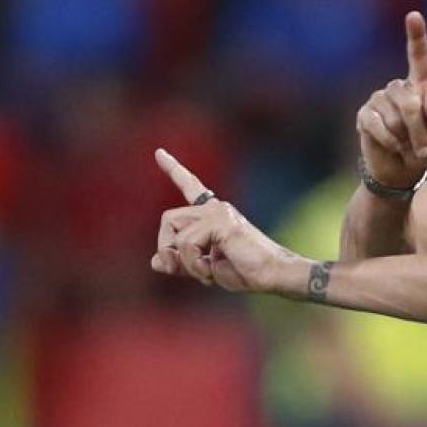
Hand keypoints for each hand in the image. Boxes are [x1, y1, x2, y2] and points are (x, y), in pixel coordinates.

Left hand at [151, 148, 294, 292]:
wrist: (272, 274)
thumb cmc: (245, 271)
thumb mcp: (204, 267)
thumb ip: (180, 261)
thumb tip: (155, 261)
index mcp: (214, 215)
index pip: (190, 186)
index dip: (173, 169)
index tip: (159, 152)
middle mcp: (216, 208)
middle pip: (168, 219)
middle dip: (166, 247)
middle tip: (179, 269)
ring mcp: (218, 212)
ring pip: (173, 230)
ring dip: (182, 261)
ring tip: (206, 272)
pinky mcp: (220, 222)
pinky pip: (186, 243)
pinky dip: (193, 263)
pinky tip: (212, 270)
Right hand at [356, 11, 426, 188]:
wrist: (399, 170)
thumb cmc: (423, 148)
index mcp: (420, 86)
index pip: (418, 57)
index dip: (416, 36)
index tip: (413, 15)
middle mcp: (398, 88)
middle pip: (411, 102)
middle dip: (421, 131)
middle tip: (426, 152)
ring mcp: (378, 99)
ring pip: (396, 117)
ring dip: (407, 140)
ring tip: (408, 149)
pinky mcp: (364, 114)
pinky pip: (378, 126)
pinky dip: (390, 142)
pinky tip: (392, 147)